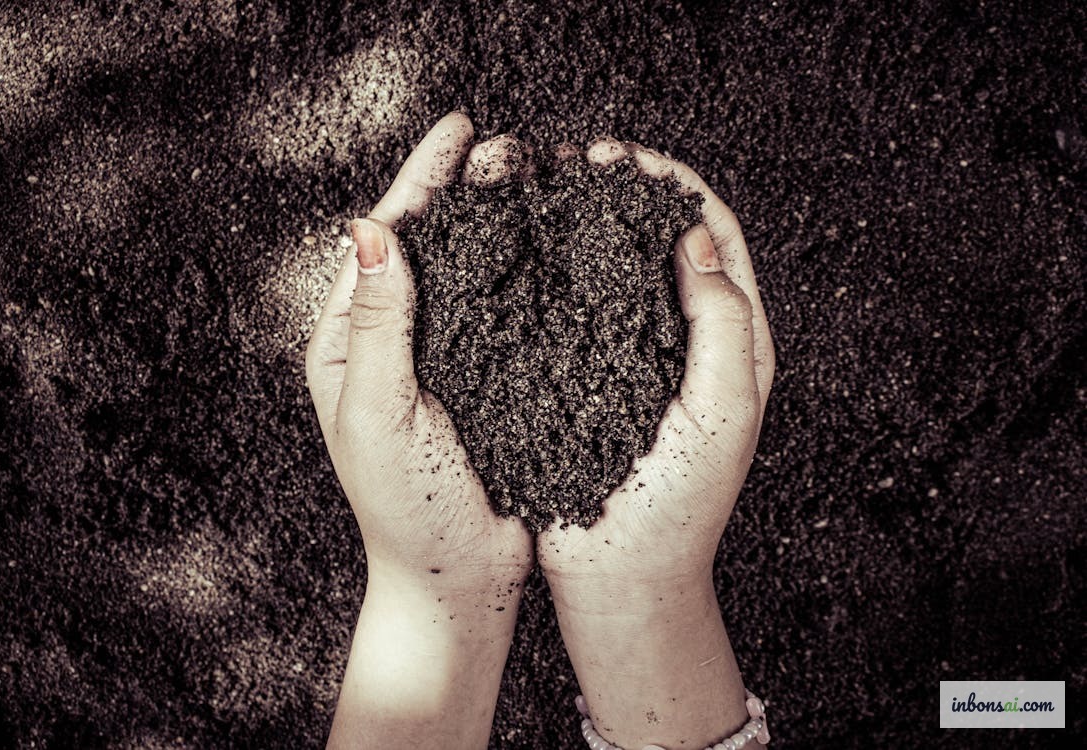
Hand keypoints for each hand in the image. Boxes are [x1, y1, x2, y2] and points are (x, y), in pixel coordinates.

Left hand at [306, 113, 534, 748]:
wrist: (458, 582)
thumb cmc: (406, 512)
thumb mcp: (381, 416)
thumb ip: (379, 325)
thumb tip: (373, 226)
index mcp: (350, 342)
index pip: (383, 241)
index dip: (421, 180)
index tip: (459, 131)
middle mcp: (394, 341)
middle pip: (430, 244)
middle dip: (465, 189)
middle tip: (509, 146)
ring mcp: (444, 358)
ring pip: (472, 271)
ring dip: (501, 222)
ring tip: (539, 178)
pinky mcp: (489, 380)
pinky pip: (506, 312)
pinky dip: (529, 274)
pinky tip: (559, 247)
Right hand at [537, 138, 775, 748]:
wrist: (620, 578)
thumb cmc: (677, 508)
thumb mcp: (721, 416)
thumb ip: (725, 328)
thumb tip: (696, 243)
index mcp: (731, 342)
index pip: (713, 235)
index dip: (673, 186)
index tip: (623, 159)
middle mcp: (681, 339)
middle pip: (659, 239)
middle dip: (622, 189)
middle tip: (574, 159)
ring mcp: (630, 355)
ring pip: (612, 266)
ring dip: (584, 222)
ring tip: (543, 188)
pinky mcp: (585, 376)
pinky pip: (573, 309)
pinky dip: (553, 271)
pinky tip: (520, 252)